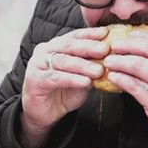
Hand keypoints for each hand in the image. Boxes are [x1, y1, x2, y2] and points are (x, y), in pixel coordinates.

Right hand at [20, 27, 109, 146]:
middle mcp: (44, 51)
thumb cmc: (63, 93)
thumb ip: (92, 68)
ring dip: (82, 65)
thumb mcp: (82, 78)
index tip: (106, 34)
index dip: (90, 34)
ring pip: (62, 61)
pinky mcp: (34, 80)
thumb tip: (113, 59)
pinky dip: (71, 79)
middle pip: (68, 45)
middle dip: (88, 47)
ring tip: (98, 70)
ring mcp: (37, 64)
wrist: (43, 114)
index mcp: (56, 46)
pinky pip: (55, 77)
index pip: (74, 36)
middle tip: (105, 49)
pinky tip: (85, 81)